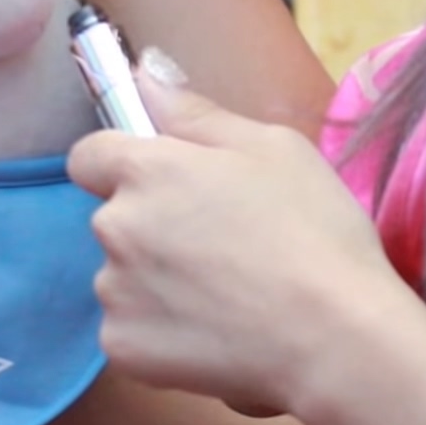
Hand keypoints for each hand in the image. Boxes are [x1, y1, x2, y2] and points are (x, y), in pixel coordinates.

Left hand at [68, 60, 410, 424]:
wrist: (335, 339)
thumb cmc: (314, 233)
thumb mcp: (272, 148)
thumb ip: (197, 112)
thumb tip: (144, 76)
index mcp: (145, 169)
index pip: (90, 157)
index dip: (123, 167)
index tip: (167, 187)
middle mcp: (114, 226)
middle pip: (115, 219)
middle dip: (152, 228)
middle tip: (222, 248)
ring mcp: (114, 292)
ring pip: (123, 277)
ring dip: (156, 283)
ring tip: (227, 299)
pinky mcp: (123, 348)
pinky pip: (130, 331)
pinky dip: (160, 335)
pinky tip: (214, 336)